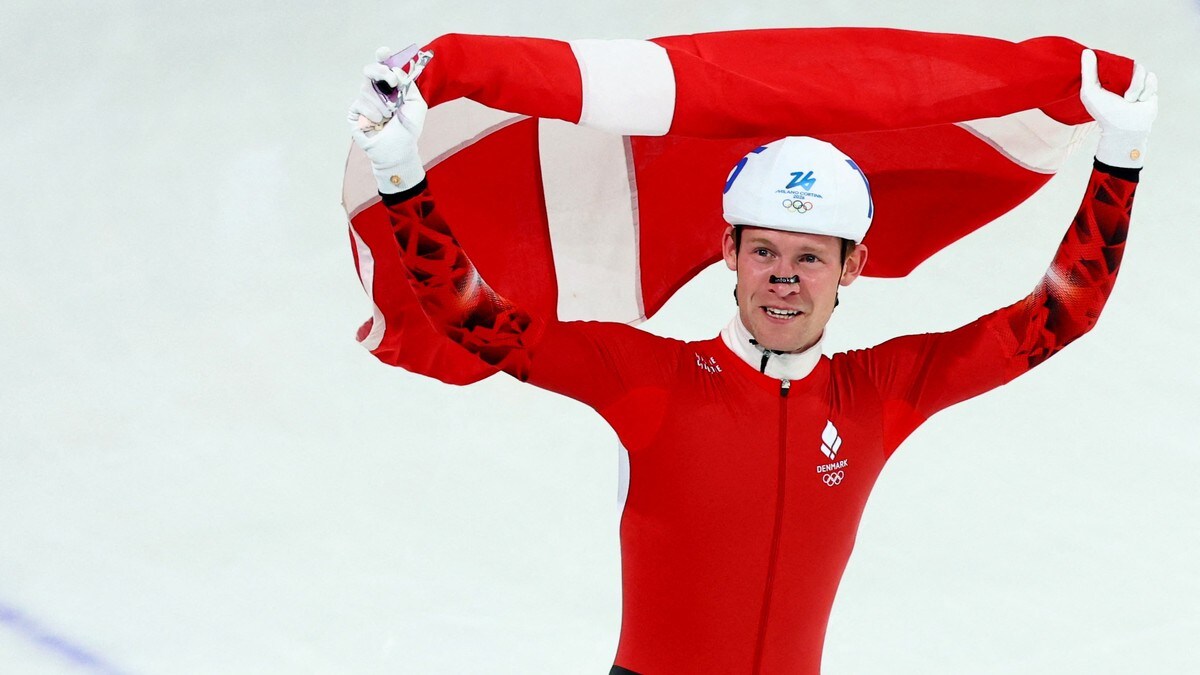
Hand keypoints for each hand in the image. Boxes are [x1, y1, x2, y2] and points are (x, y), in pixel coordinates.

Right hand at [348, 48, 428, 193]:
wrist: (398, 150)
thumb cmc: (408, 128)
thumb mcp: (416, 104)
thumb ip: (408, 85)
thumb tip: (395, 71)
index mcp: (389, 86)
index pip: (383, 66)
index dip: (382, 57)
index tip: (384, 53)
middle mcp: (375, 90)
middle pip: (369, 70)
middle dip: (380, 73)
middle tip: (391, 82)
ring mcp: (363, 101)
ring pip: (366, 89)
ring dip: (381, 104)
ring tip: (388, 117)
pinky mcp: (354, 112)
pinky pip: (360, 104)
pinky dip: (372, 114)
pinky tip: (378, 123)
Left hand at [1080, 49, 1157, 168]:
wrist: (1126, 128)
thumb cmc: (1105, 112)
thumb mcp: (1090, 92)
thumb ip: (1088, 72)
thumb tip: (1087, 51)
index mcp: (1106, 78)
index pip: (1111, 61)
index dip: (1112, 62)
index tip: (1110, 74)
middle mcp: (1120, 79)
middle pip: (1128, 63)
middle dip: (1128, 79)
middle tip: (1124, 96)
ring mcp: (1135, 82)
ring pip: (1140, 70)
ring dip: (1136, 86)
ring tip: (1130, 100)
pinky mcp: (1149, 87)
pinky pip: (1151, 77)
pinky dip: (1147, 90)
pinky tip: (1141, 101)